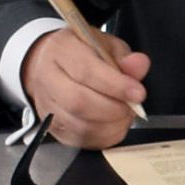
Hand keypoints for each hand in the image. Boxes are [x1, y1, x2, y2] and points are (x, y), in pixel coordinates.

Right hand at [20, 27, 149, 148]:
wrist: (48, 64)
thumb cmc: (82, 52)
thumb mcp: (107, 45)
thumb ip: (124, 57)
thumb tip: (138, 65)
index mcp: (62, 50)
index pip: (86, 71)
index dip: (116, 86)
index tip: (138, 93)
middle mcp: (47, 78)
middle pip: (79, 102)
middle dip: (114, 109)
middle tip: (132, 107)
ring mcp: (45, 105)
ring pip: (78, 125)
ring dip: (110, 125)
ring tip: (125, 115)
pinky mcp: (50, 126)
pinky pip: (78, 139)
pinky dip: (102, 137)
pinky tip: (113, 126)